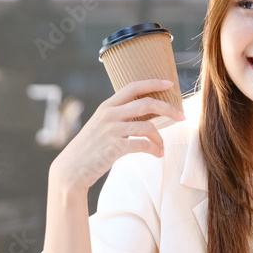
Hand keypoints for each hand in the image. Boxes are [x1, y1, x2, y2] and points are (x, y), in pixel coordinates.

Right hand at [49, 80, 184, 192]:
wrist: (71, 170)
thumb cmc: (88, 150)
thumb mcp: (99, 127)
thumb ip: (117, 118)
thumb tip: (142, 116)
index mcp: (106, 106)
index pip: (132, 87)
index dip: (152, 83)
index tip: (169, 84)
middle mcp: (109, 115)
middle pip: (146, 103)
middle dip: (168, 108)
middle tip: (182, 116)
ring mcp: (112, 130)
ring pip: (148, 126)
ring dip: (161, 137)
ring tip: (163, 147)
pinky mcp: (115, 147)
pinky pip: (143, 145)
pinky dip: (154, 149)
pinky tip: (157, 154)